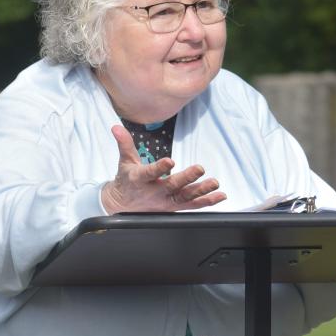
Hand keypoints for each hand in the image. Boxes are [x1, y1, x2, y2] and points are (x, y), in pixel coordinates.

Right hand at [101, 125, 226, 213]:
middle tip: (200, 168)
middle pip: (172, 186)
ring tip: (214, 183)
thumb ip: (124, 143)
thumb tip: (116, 127)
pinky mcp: (174, 208)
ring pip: (184, 198)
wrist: (123, 205)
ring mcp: (165, 202)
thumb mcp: (124, 161)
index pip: (149, 173)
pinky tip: (219, 196)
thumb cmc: (127, 180)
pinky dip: (206, 201)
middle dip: (186, 178)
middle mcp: (154, 193)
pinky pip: (192, 205)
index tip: (170, 161)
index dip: (159, 168)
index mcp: (140, 180)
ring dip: (201, 191)